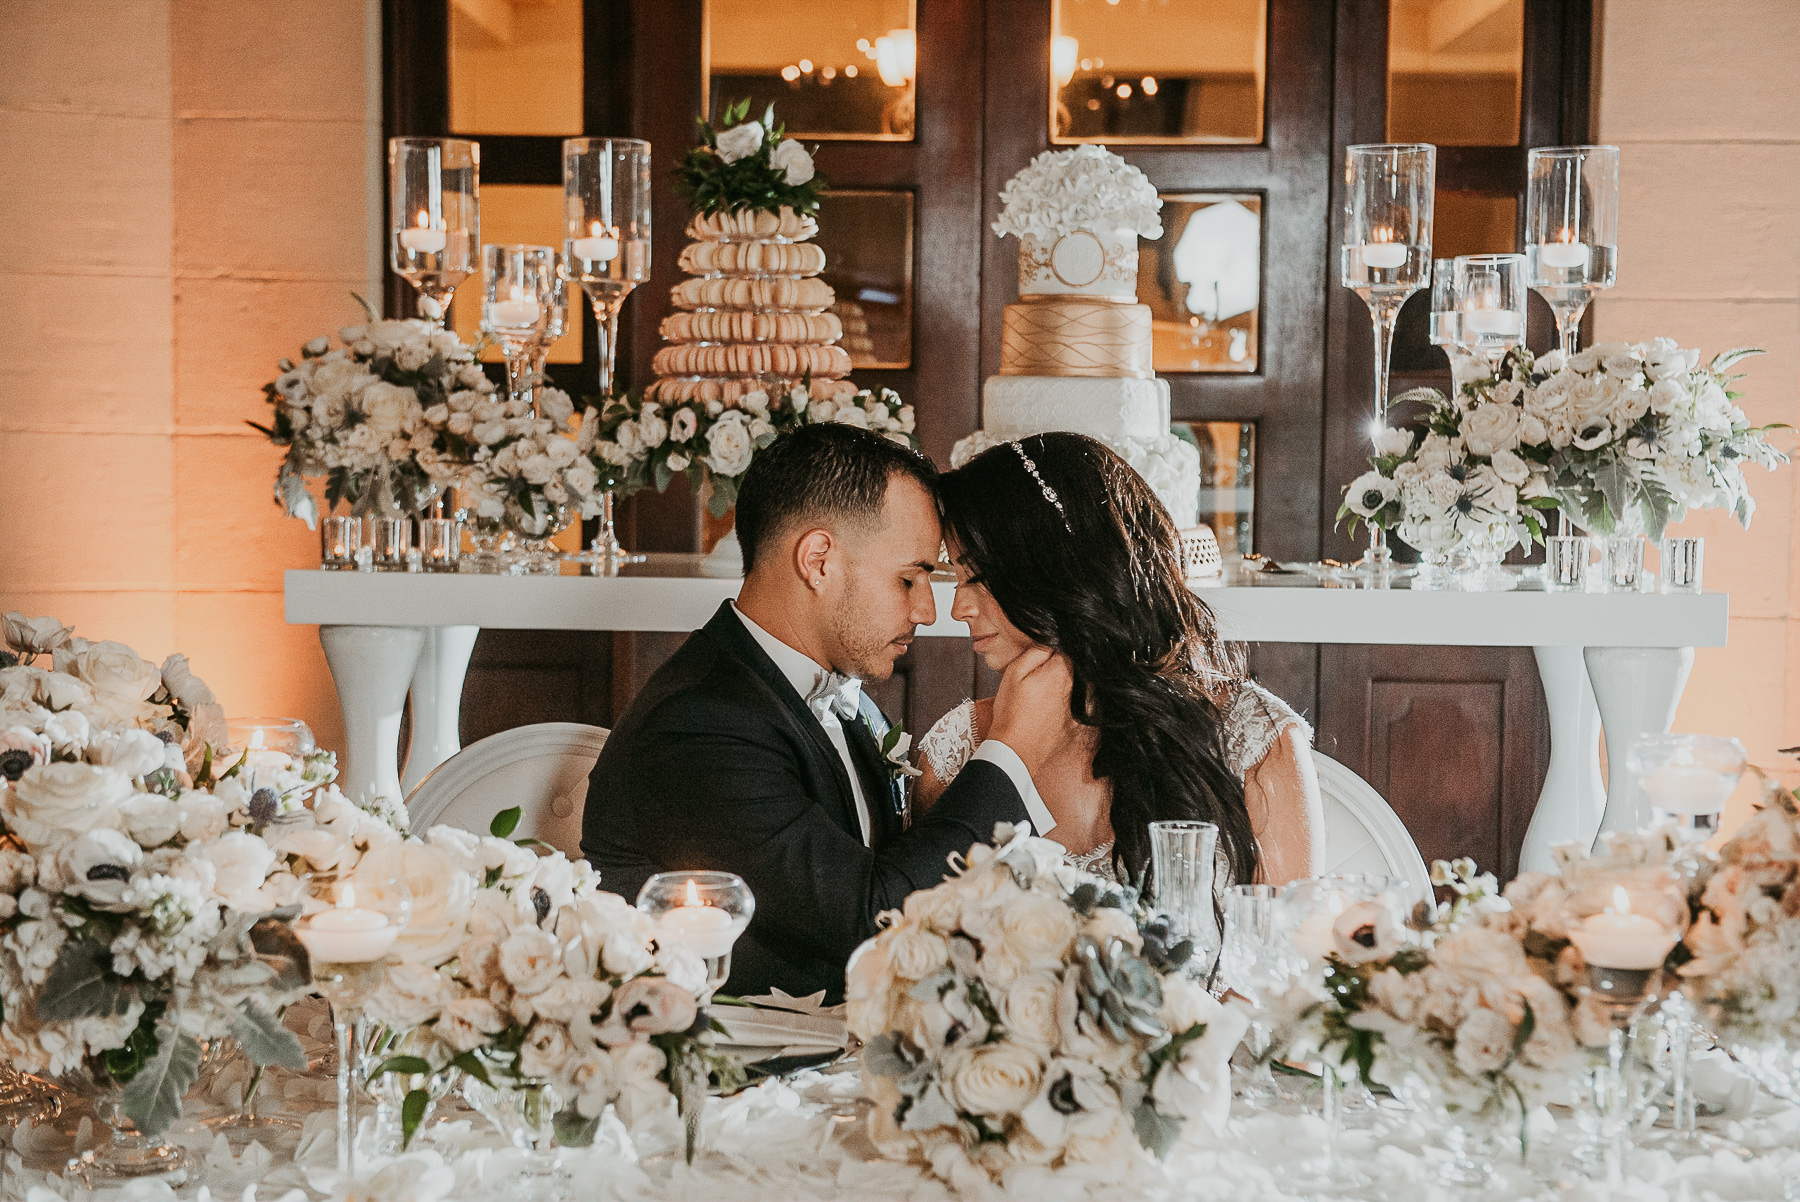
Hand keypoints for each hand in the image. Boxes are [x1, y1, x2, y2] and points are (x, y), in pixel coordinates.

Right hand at [986, 646, 1079, 775]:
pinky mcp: (1076, 725)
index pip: (1066, 648)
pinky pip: (1078, 707)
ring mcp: (1079, 708)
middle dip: (1059, 667)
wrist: (1014, 752)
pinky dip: (1066, 705)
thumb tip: (1050, 638)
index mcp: (1062, 671)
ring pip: (1077, 687)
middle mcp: (1077, 688)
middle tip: (1038, 677)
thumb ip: (1036, 651)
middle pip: (1074, 668)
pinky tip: (1047, 711)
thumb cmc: (1011, 712)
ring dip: (1064, 686)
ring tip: (1041, 696)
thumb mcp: (1015, 672)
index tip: (1043, 657)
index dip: (1053, 650)